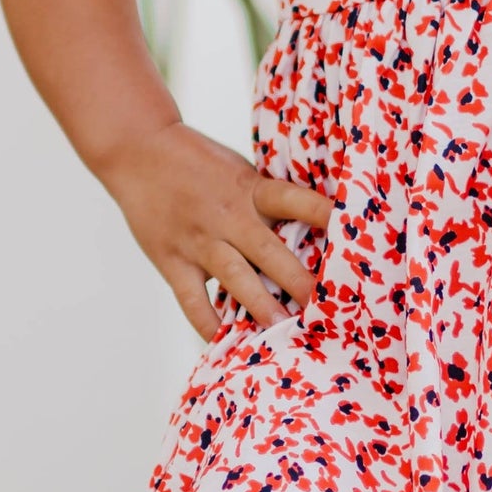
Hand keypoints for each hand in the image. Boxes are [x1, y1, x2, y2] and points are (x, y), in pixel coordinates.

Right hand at [99, 122, 336, 340]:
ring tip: (280, 328)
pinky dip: (206, 322)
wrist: (139, 149)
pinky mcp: (172, 259)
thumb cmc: (200, 162)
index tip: (352, 235)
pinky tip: (222, 341)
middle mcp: (229, 215)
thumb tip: (313, 229)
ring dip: (259, 305)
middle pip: (269, 251)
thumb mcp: (241, 172)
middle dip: (297, 281)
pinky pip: (191, 299)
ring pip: (234, 277)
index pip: (296, 201)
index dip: (324, 215)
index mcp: (251, 190)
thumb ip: (268, 201)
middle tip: (324, 306)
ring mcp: (199, 240)